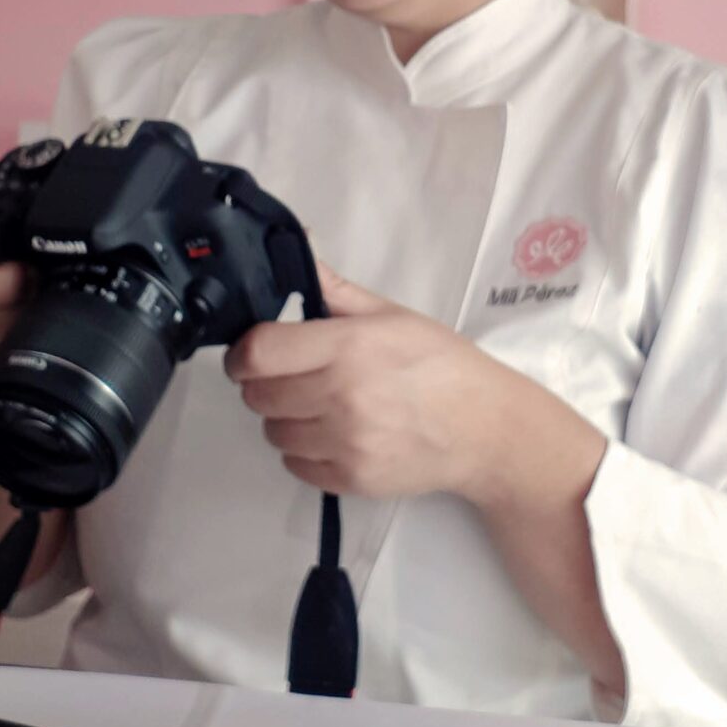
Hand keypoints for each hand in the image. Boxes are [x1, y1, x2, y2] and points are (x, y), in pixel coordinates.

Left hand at [225, 261, 503, 503]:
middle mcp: (341, 396)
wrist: (484, 428)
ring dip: (285, 418)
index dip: (242, 353)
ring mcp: (345, 442)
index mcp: (347, 347)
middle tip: (292, 378)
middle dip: (264, 384)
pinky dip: (304, 450)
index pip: (259, 352)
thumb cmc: (442, 365)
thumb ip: (335, 289)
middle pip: (258, 395)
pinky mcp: (351, 478)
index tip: (248, 355)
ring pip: (273, 432)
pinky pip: (295, 465)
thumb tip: (297, 247)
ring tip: (319, 407)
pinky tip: (333, 434)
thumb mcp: (390, 314)